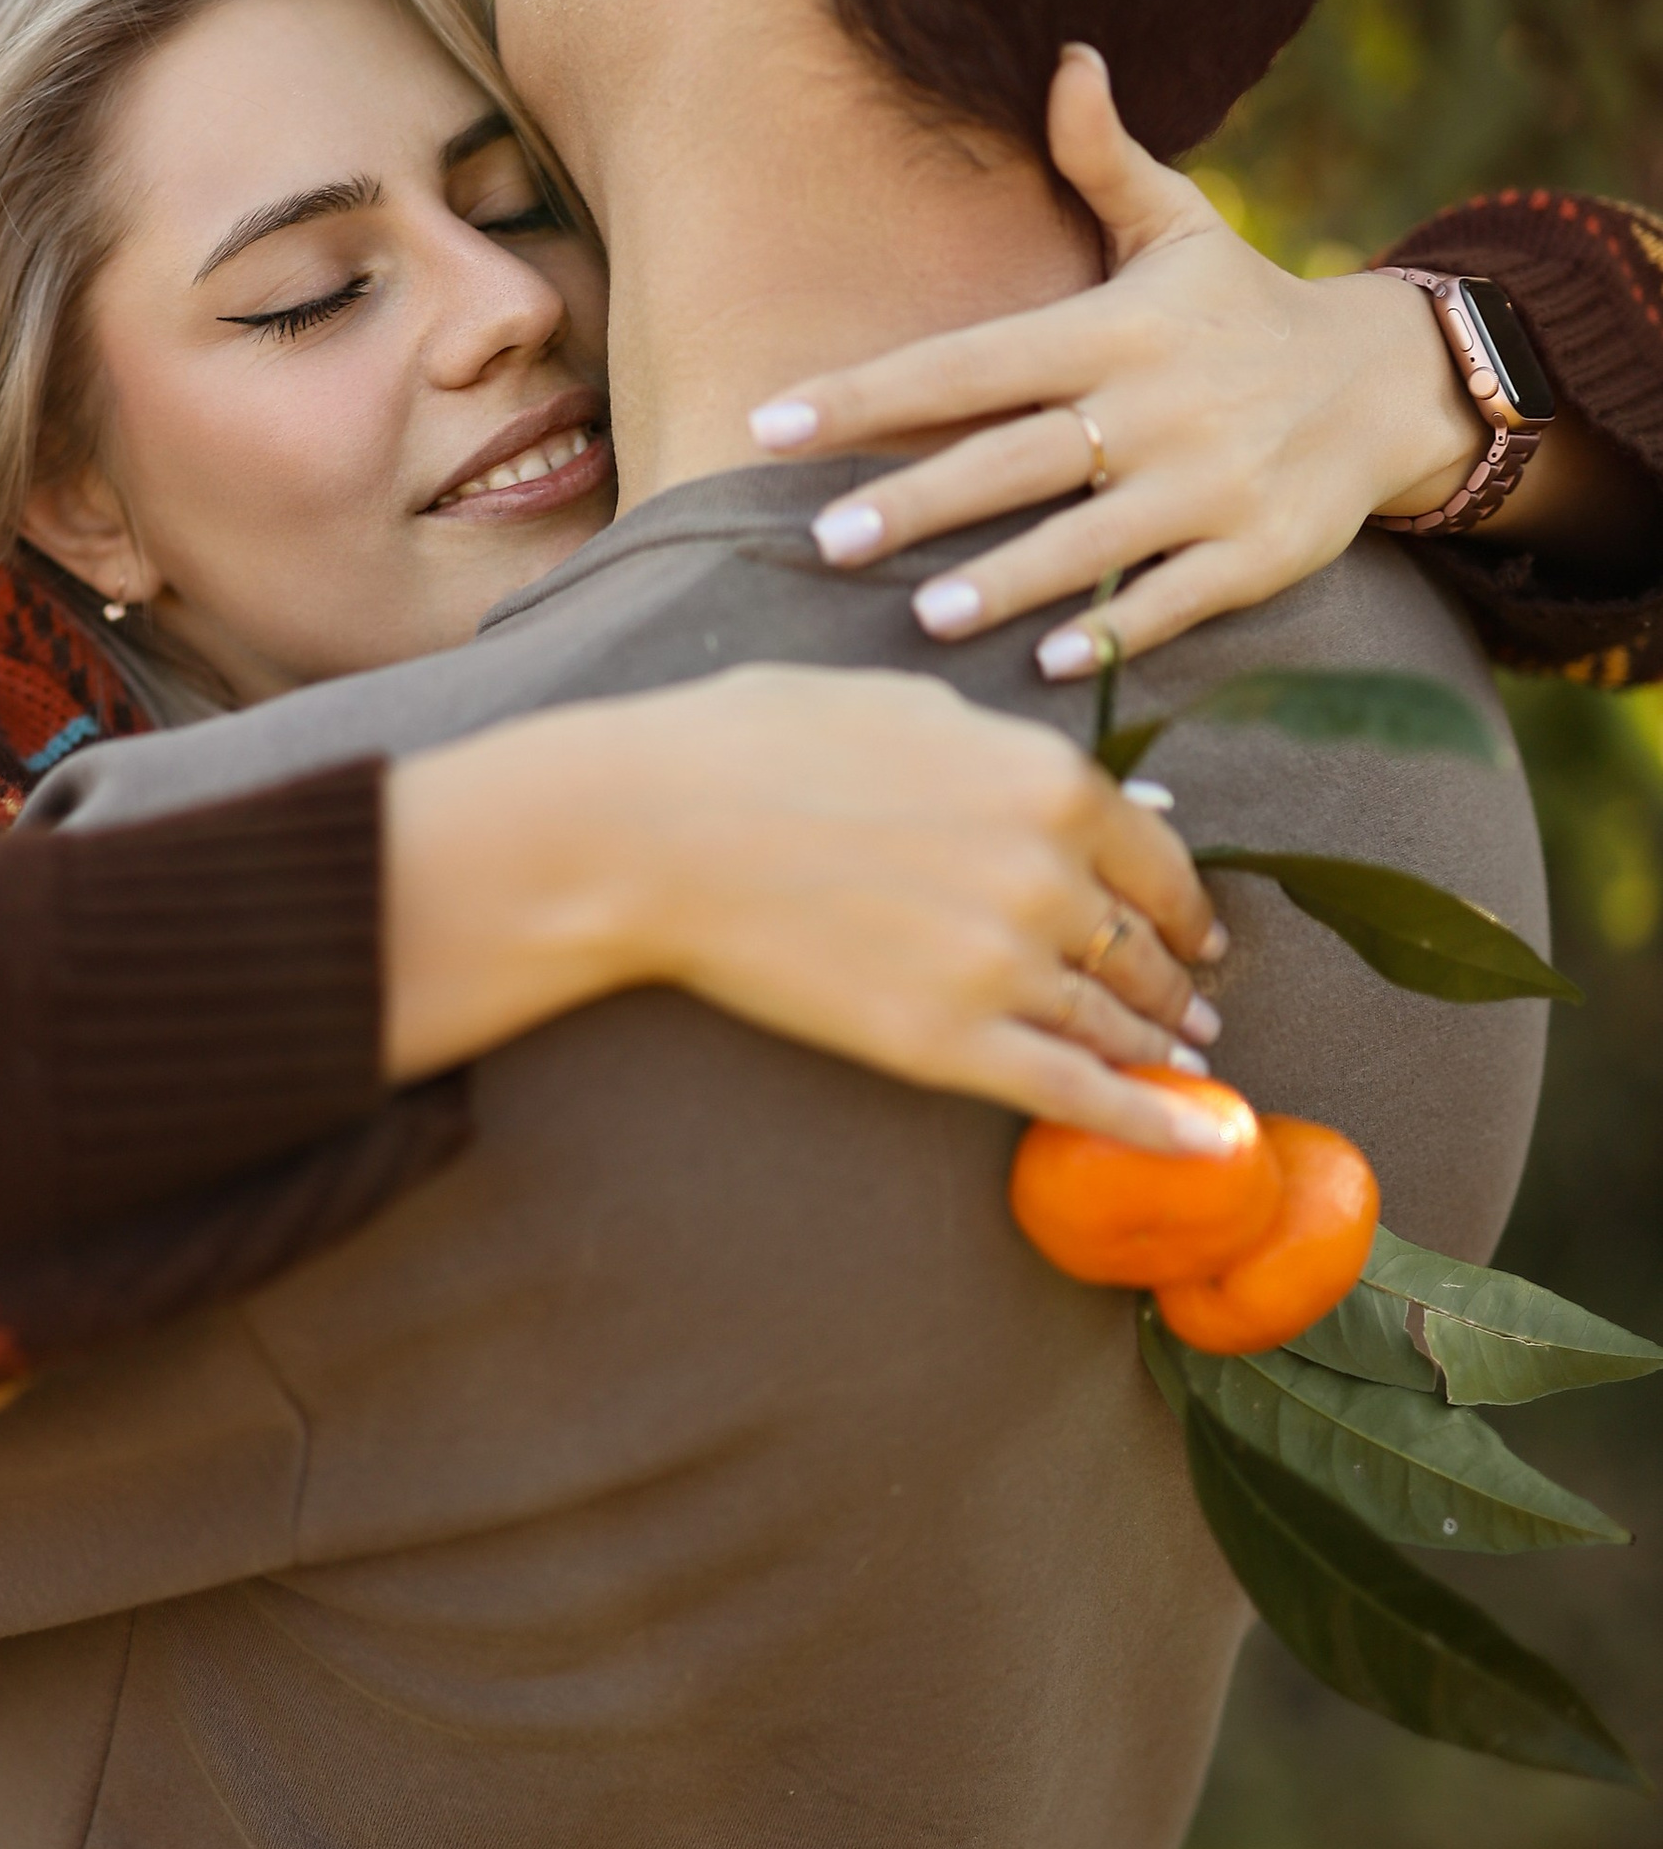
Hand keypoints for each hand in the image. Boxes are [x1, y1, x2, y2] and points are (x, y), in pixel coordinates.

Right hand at [383, 665, 1235, 1156]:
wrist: (655, 831)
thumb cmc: (756, 747)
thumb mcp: (907, 711)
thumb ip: (1016, 758)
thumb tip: (1115, 810)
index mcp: (1047, 781)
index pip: (1157, 860)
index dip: (1184, 906)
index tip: (1194, 934)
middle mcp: (1048, 875)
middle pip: (1143, 947)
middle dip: (1175, 983)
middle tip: (1194, 1007)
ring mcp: (1004, 966)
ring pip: (1114, 1022)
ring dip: (1162, 1048)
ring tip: (1184, 1063)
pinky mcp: (946, 1042)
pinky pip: (1074, 1091)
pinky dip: (1146, 1119)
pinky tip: (1191, 1137)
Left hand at [746, 47, 1482, 680]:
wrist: (1389, 381)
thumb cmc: (1244, 305)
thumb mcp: (1183, 225)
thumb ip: (1105, 158)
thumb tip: (1065, 56)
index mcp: (1116, 328)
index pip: (968, 362)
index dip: (868, 393)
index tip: (771, 424)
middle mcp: (1158, 406)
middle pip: (1014, 458)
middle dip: (919, 501)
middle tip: (825, 539)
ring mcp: (1211, 485)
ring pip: (1090, 541)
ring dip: (1008, 581)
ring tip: (925, 616)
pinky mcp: (1258, 552)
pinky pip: (1173, 601)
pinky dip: (1114, 634)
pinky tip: (1048, 666)